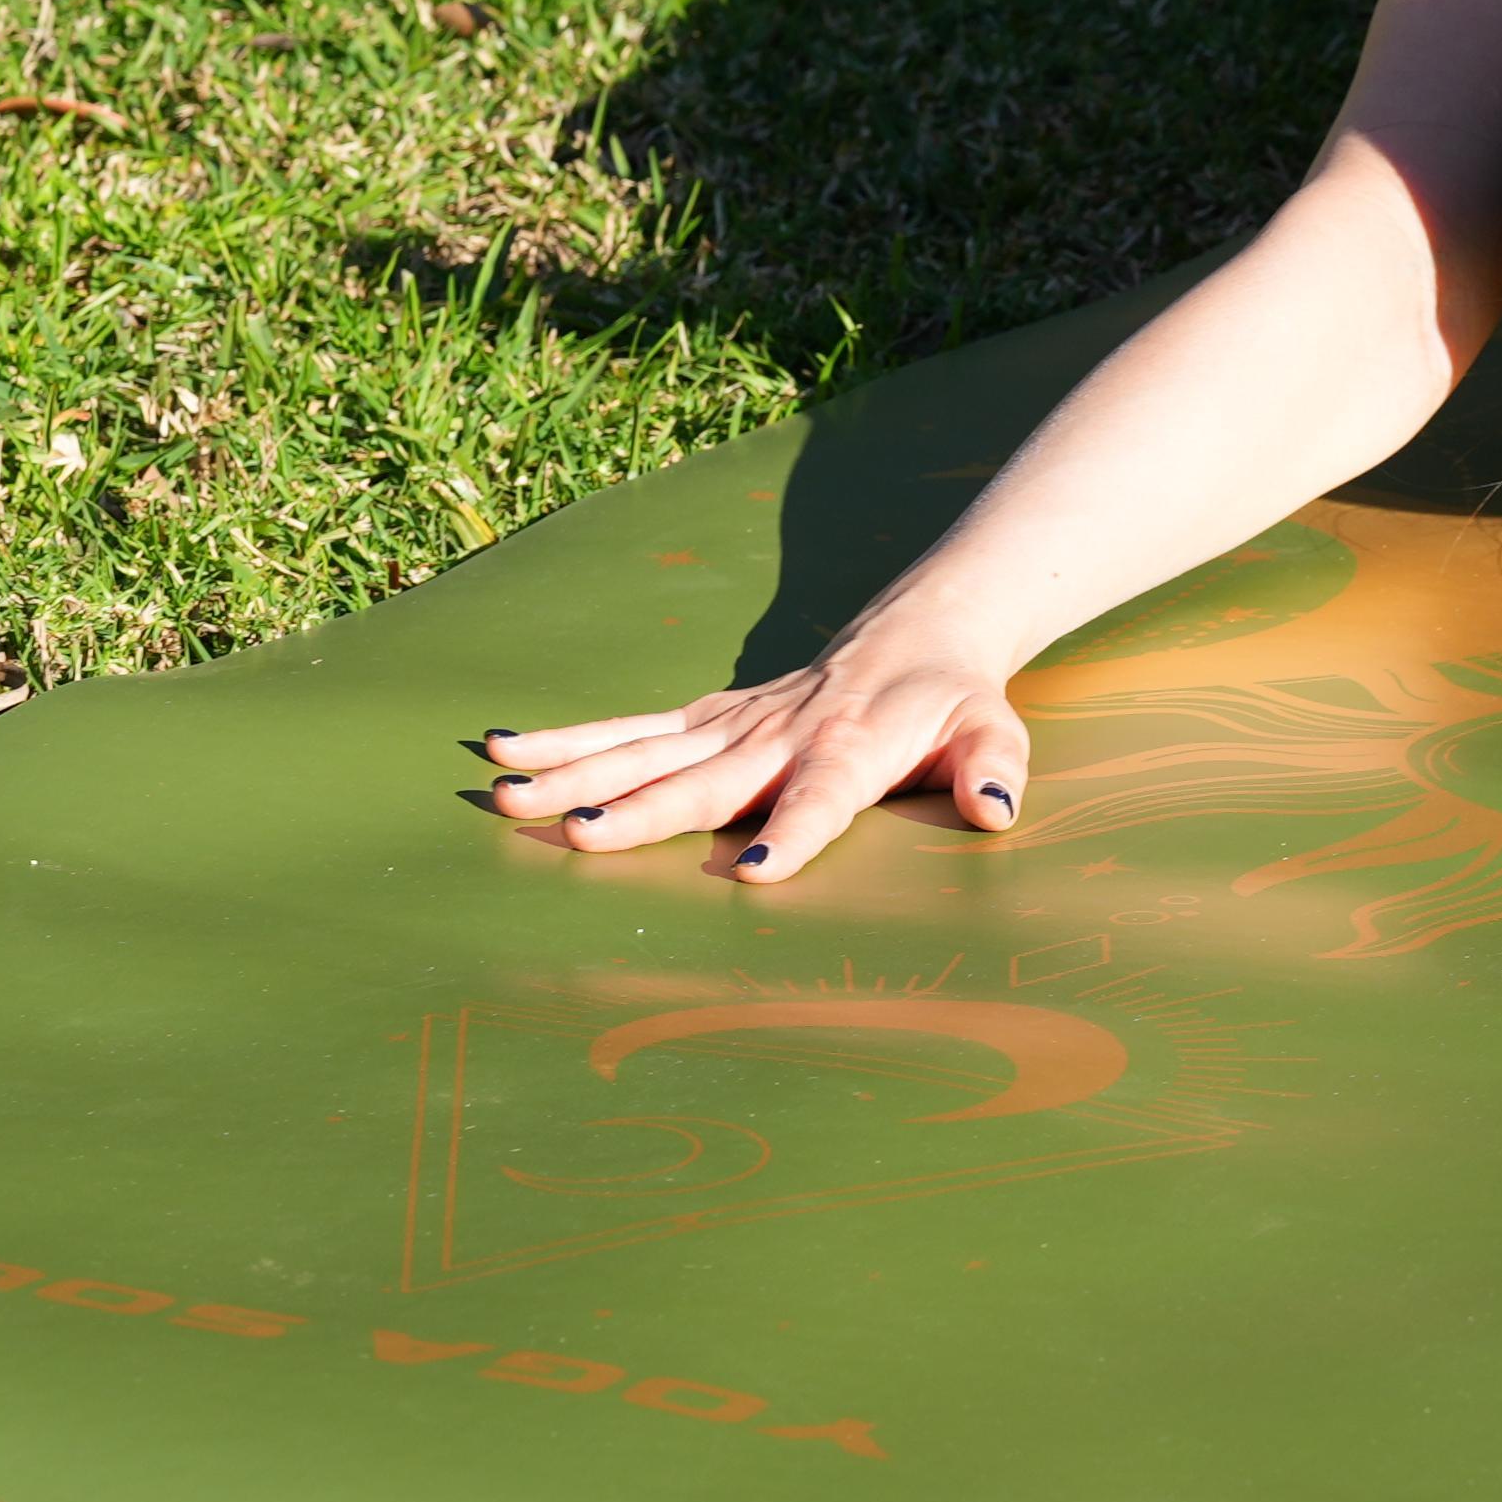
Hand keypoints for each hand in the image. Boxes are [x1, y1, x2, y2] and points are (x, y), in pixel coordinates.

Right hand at [481, 614, 1028, 881]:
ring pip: (646, 749)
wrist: (922, 630)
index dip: (792, 833)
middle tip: (577, 833)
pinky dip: (568, 737)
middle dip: (640, 809)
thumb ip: (995, 771)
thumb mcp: (995, 733)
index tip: (754, 872)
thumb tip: (997, 810)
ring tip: (506, 792)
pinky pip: (632, 727)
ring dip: (575, 771)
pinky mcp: (708, 715)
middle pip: (705, 779)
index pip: (821, 798)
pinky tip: (504, 749)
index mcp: (851, 749)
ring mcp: (735, 722)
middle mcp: (781, 734)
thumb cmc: (956, 701)